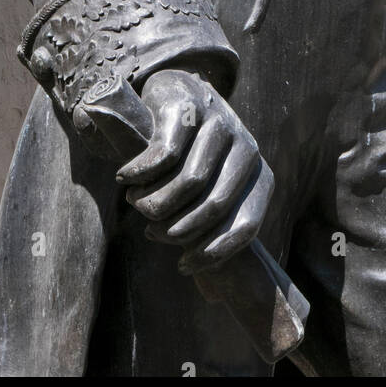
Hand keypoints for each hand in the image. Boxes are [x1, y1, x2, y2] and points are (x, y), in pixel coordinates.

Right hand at [115, 69, 272, 271]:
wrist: (178, 91)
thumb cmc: (193, 155)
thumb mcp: (212, 187)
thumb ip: (214, 225)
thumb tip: (213, 295)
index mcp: (259, 174)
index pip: (246, 225)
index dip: (212, 252)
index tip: (182, 265)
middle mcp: (246, 148)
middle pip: (213, 206)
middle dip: (176, 229)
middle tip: (151, 231)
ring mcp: (220, 124)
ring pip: (188, 183)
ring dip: (154, 203)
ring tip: (137, 203)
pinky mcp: (188, 107)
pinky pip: (165, 154)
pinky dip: (140, 174)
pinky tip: (126, 178)